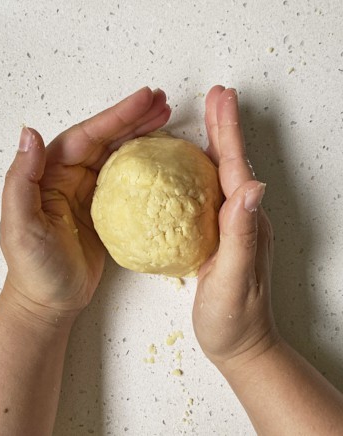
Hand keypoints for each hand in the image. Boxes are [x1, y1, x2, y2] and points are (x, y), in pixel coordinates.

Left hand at [0, 87, 170, 320]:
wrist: (50, 302)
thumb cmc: (33, 268)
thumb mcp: (20, 226)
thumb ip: (22, 179)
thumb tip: (31, 133)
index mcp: (51, 173)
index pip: (87, 136)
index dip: (116, 116)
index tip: (144, 99)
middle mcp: (70, 176)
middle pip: (106, 138)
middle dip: (134, 117)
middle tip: (162, 102)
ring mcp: (90, 191)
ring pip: (118, 153)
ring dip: (141, 133)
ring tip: (166, 116)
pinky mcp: (106, 209)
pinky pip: (127, 178)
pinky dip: (144, 162)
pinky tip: (160, 153)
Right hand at [192, 86, 278, 368]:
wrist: (240, 344)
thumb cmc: (234, 318)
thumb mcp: (234, 279)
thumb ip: (242, 235)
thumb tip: (252, 187)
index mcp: (245, 220)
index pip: (235, 167)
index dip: (227, 131)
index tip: (221, 99)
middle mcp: (242, 216)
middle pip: (231, 161)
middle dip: (223, 125)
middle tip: (216, 96)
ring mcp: (231, 224)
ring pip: (220, 173)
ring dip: (215, 141)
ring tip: (206, 116)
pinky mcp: (219, 234)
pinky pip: (209, 191)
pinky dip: (201, 168)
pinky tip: (189, 166)